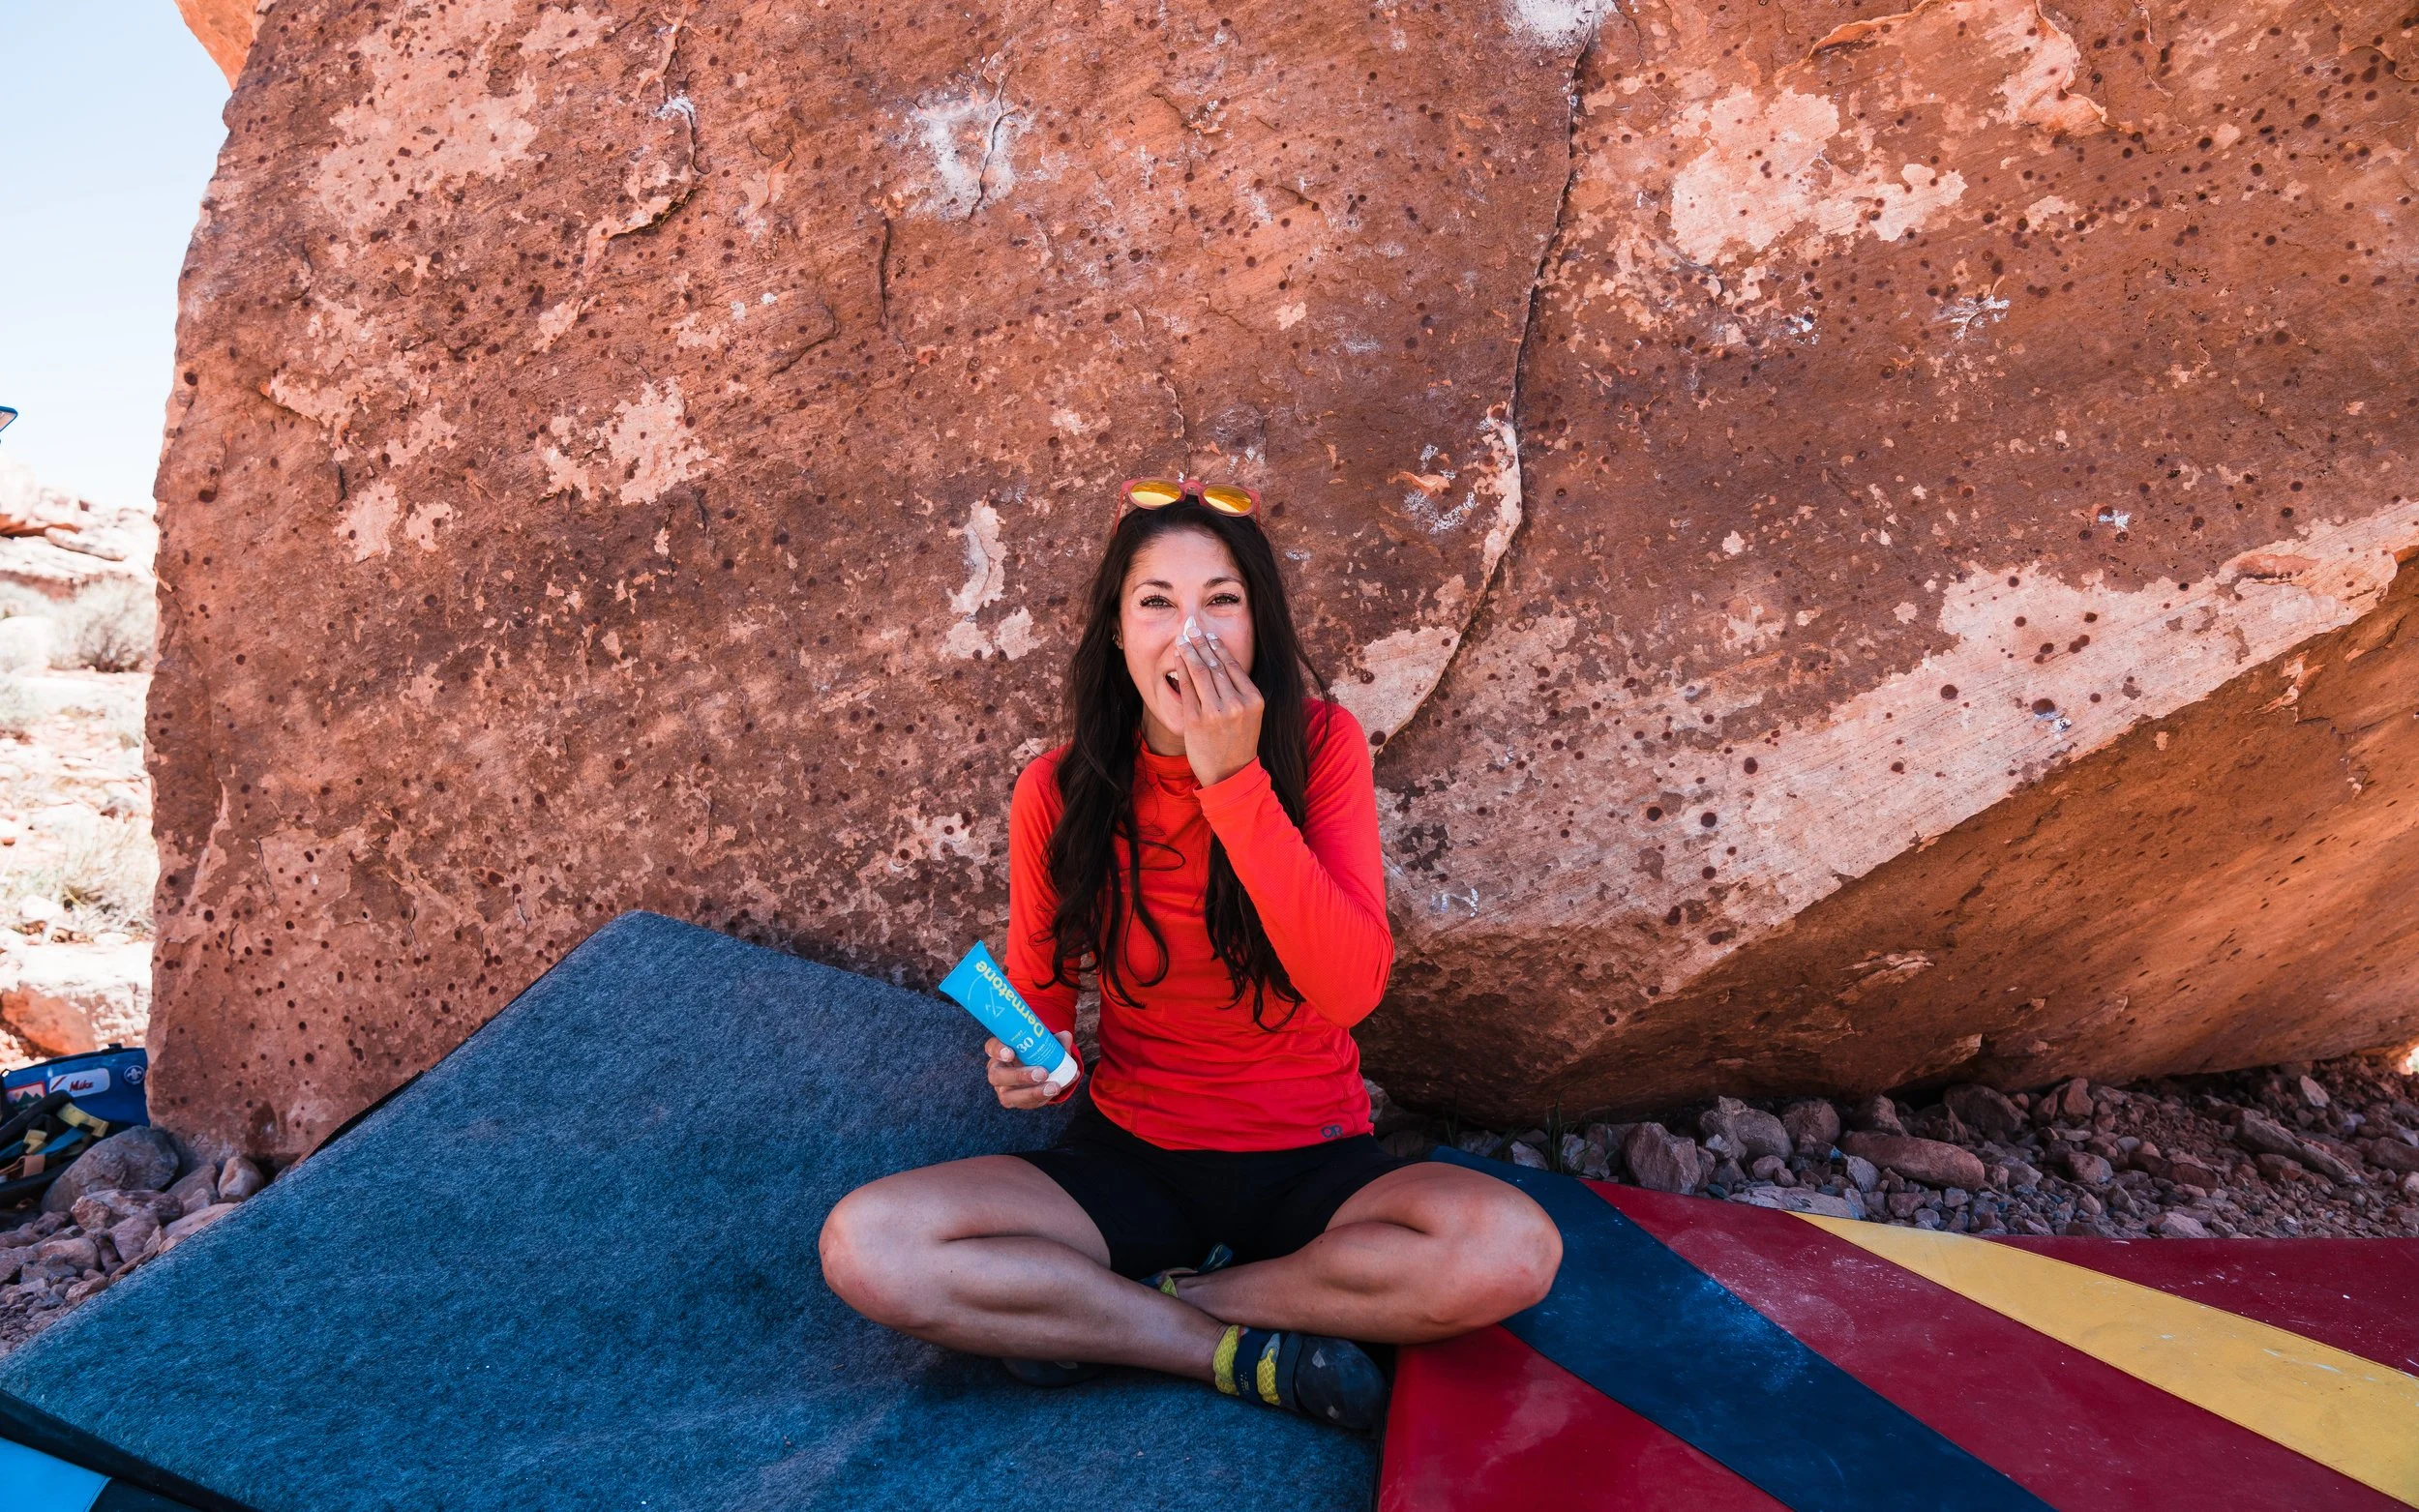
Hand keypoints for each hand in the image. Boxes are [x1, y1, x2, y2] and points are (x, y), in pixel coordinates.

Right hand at [984, 1032, 1077, 1110]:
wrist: (1040, 1071)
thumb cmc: (1037, 1053)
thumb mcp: (1045, 1044)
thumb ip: (1055, 1041)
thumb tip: (1066, 1037)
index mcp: (1000, 1050)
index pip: (991, 1047)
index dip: (998, 1050)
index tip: (1011, 1052)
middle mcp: (997, 1070)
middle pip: (997, 1075)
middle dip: (1019, 1075)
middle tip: (1042, 1072)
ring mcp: (1002, 1088)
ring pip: (1008, 1095)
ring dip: (1032, 1092)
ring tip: (1053, 1087)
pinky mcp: (1013, 1101)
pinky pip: (1024, 1104)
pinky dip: (1042, 1098)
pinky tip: (1055, 1091)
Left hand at [1172, 624, 1264, 787]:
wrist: (1230, 775)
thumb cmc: (1238, 743)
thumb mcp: (1250, 715)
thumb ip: (1239, 691)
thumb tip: (1220, 661)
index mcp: (1253, 700)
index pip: (1233, 666)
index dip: (1218, 647)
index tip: (1209, 635)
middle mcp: (1236, 704)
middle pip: (1215, 665)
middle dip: (1201, 643)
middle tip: (1191, 628)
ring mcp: (1215, 712)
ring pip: (1200, 672)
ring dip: (1190, 651)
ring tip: (1183, 638)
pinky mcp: (1196, 720)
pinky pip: (1187, 688)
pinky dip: (1181, 670)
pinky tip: (1178, 658)